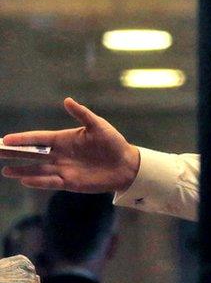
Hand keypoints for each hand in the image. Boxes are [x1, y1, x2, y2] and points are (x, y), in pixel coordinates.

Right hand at [1, 98, 139, 192]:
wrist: (126, 164)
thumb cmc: (112, 142)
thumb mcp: (98, 126)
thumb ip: (82, 114)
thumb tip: (67, 100)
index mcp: (64, 139)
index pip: (38, 138)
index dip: (23, 139)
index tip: (5, 139)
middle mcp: (60, 154)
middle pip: (32, 154)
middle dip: (14, 153)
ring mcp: (63, 169)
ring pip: (37, 170)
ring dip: (22, 170)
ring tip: (5, 171)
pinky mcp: (70, 182)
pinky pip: (50, 182)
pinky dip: (38, 181)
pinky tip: (25, 180)